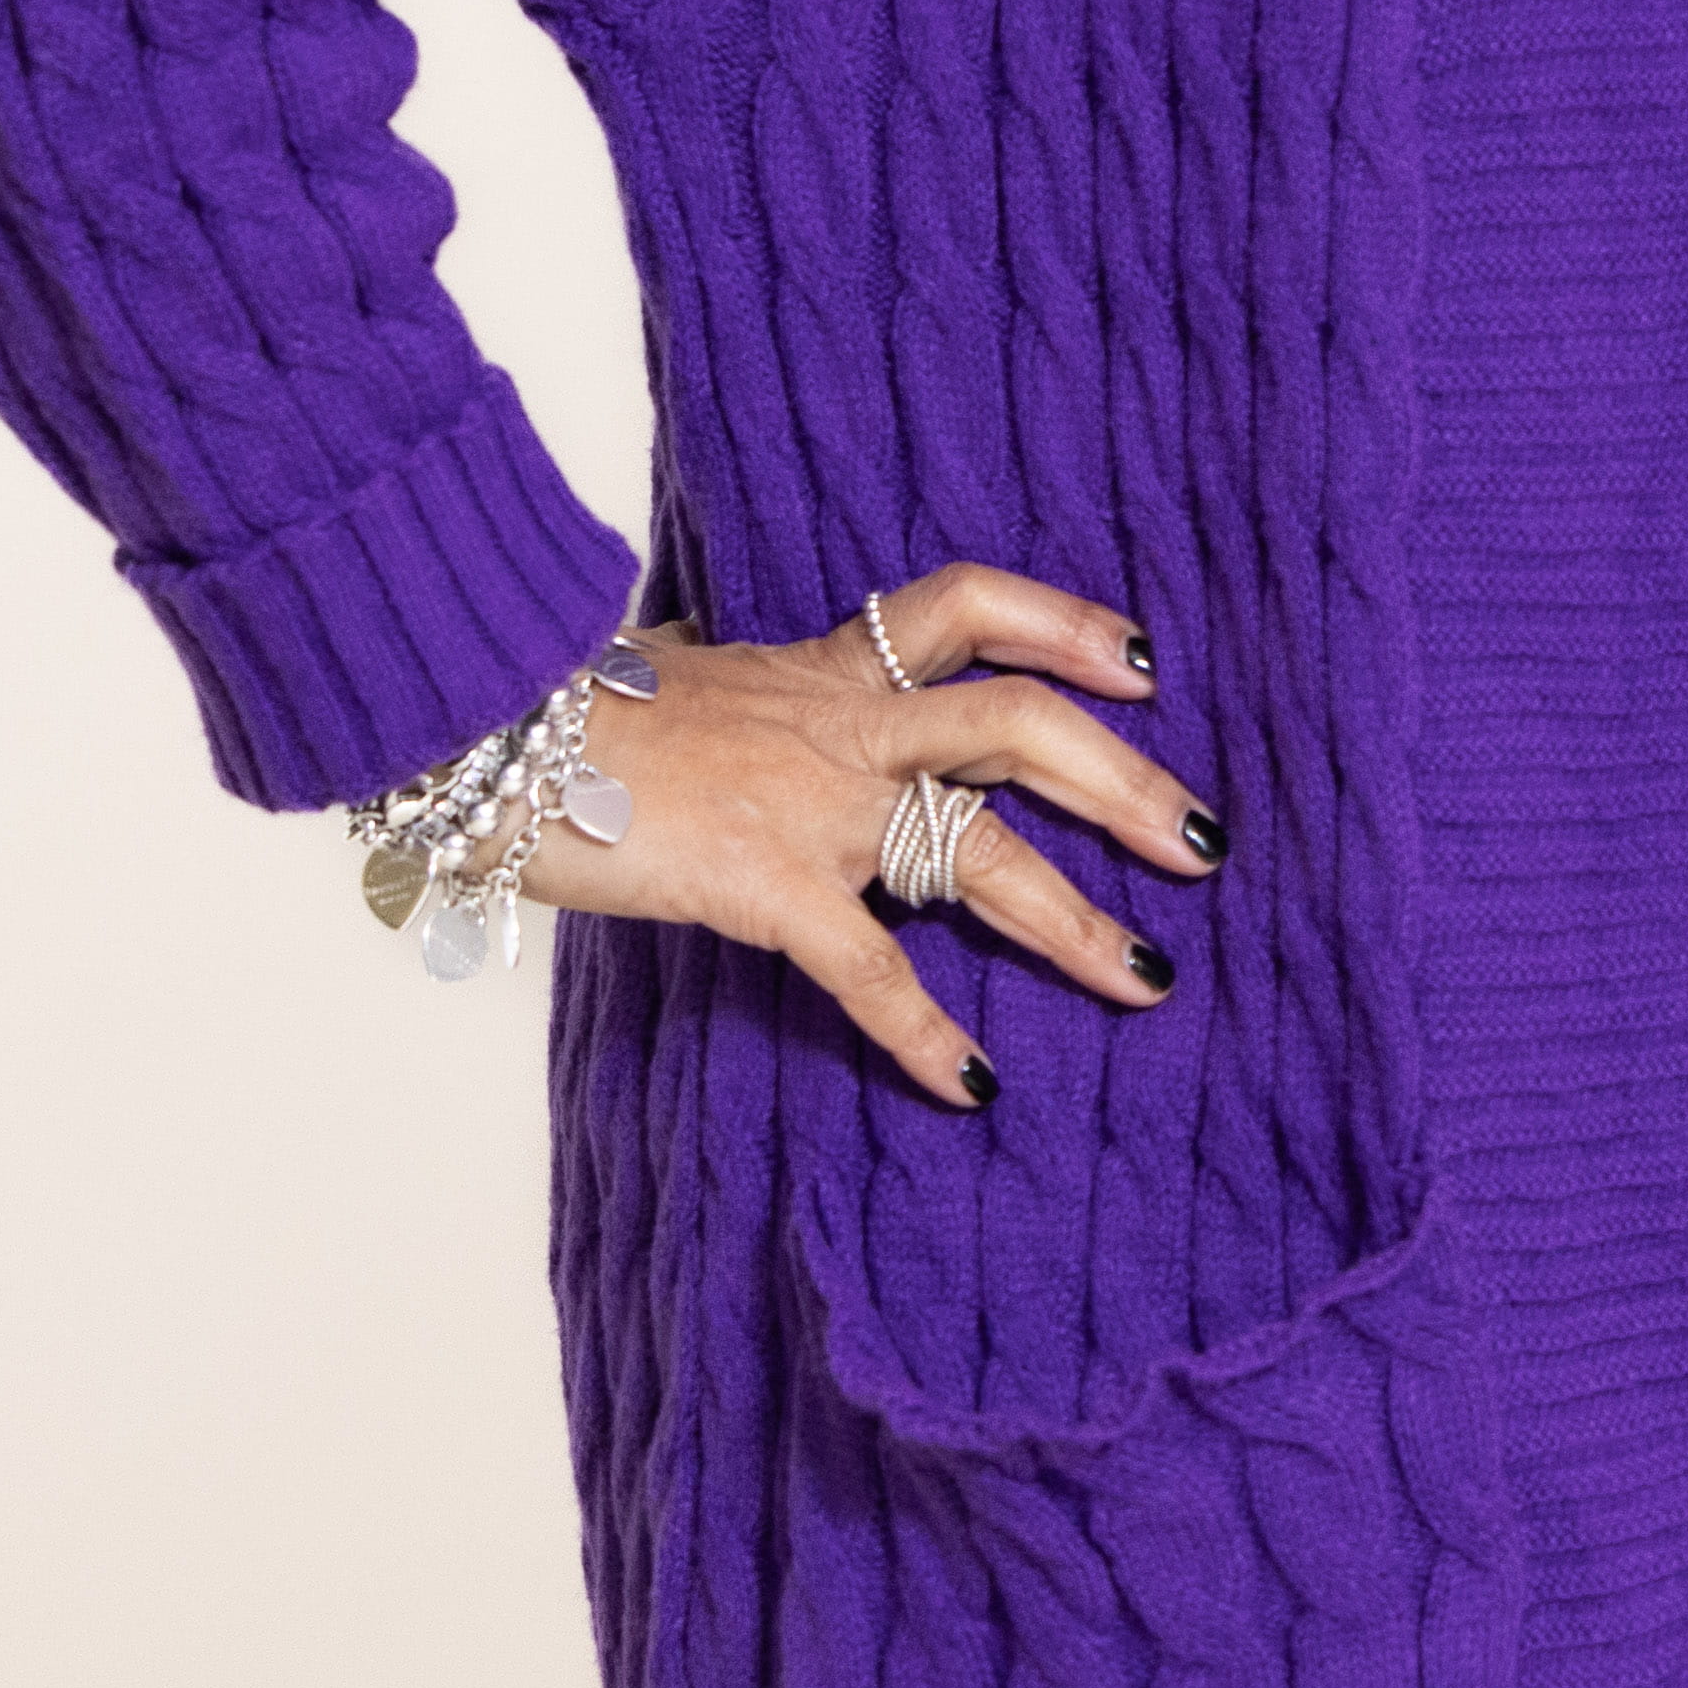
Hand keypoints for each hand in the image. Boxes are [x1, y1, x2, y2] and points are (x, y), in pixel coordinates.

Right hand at [510, 565, 1220, 1112]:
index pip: (967, 607)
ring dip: (1073, 915)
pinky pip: (866, 963)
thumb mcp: (669, 670)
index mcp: (824, 667)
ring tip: (1146, 975)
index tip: (1140, 661)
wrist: (481, 739)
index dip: (1066, 623)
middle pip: (1018, 723)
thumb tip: (695, 653)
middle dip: (1125, 782)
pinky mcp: (764, 882)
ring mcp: (810, 802)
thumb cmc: (562, 713)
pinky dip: (923, 1028)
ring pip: (980, 844)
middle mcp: (839, 723)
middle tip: (1206, 842)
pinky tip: (972, 1080)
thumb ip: (722, 675)